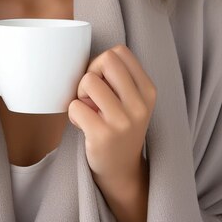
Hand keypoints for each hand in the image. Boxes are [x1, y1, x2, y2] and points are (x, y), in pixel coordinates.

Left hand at [67, 44, 155, 187]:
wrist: (121, 170)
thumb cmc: (119, 125)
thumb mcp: (131, 99)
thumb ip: (119, 77)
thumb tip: (90, 58)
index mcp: (148, 89)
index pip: (119, 51)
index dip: (103, 63)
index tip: (103, 82)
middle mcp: (140, 104)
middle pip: (106, 59)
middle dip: (91, 73)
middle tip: (92, 95)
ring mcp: (123, 121)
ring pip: (88, 81)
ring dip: (80, 95)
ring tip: (89, 111)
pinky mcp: (103, 135)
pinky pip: (75, 106)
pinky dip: (73, 114)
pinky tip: (84, 126)